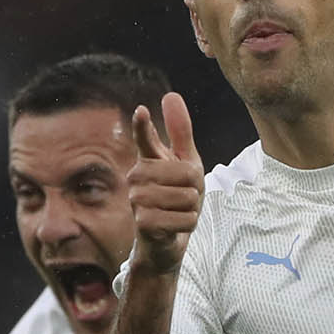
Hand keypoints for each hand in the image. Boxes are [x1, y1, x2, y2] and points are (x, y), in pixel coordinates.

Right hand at [128, 93, 203, 275]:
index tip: (142, 112)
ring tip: (177, 211)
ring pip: (188, 197)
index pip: (145, 139)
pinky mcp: (143, 223)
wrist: (165, 239)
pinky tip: (174, 226)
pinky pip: (185, 218)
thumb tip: (170, 94)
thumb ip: (180, 132)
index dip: (143, 127)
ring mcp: (137, 200)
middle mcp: (137, 177)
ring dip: (192, 208)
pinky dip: (188, 224)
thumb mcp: (185, 163)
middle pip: (188, 174)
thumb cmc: (175, 196)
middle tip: (183, 196)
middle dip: (195, 188)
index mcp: (148, 160)